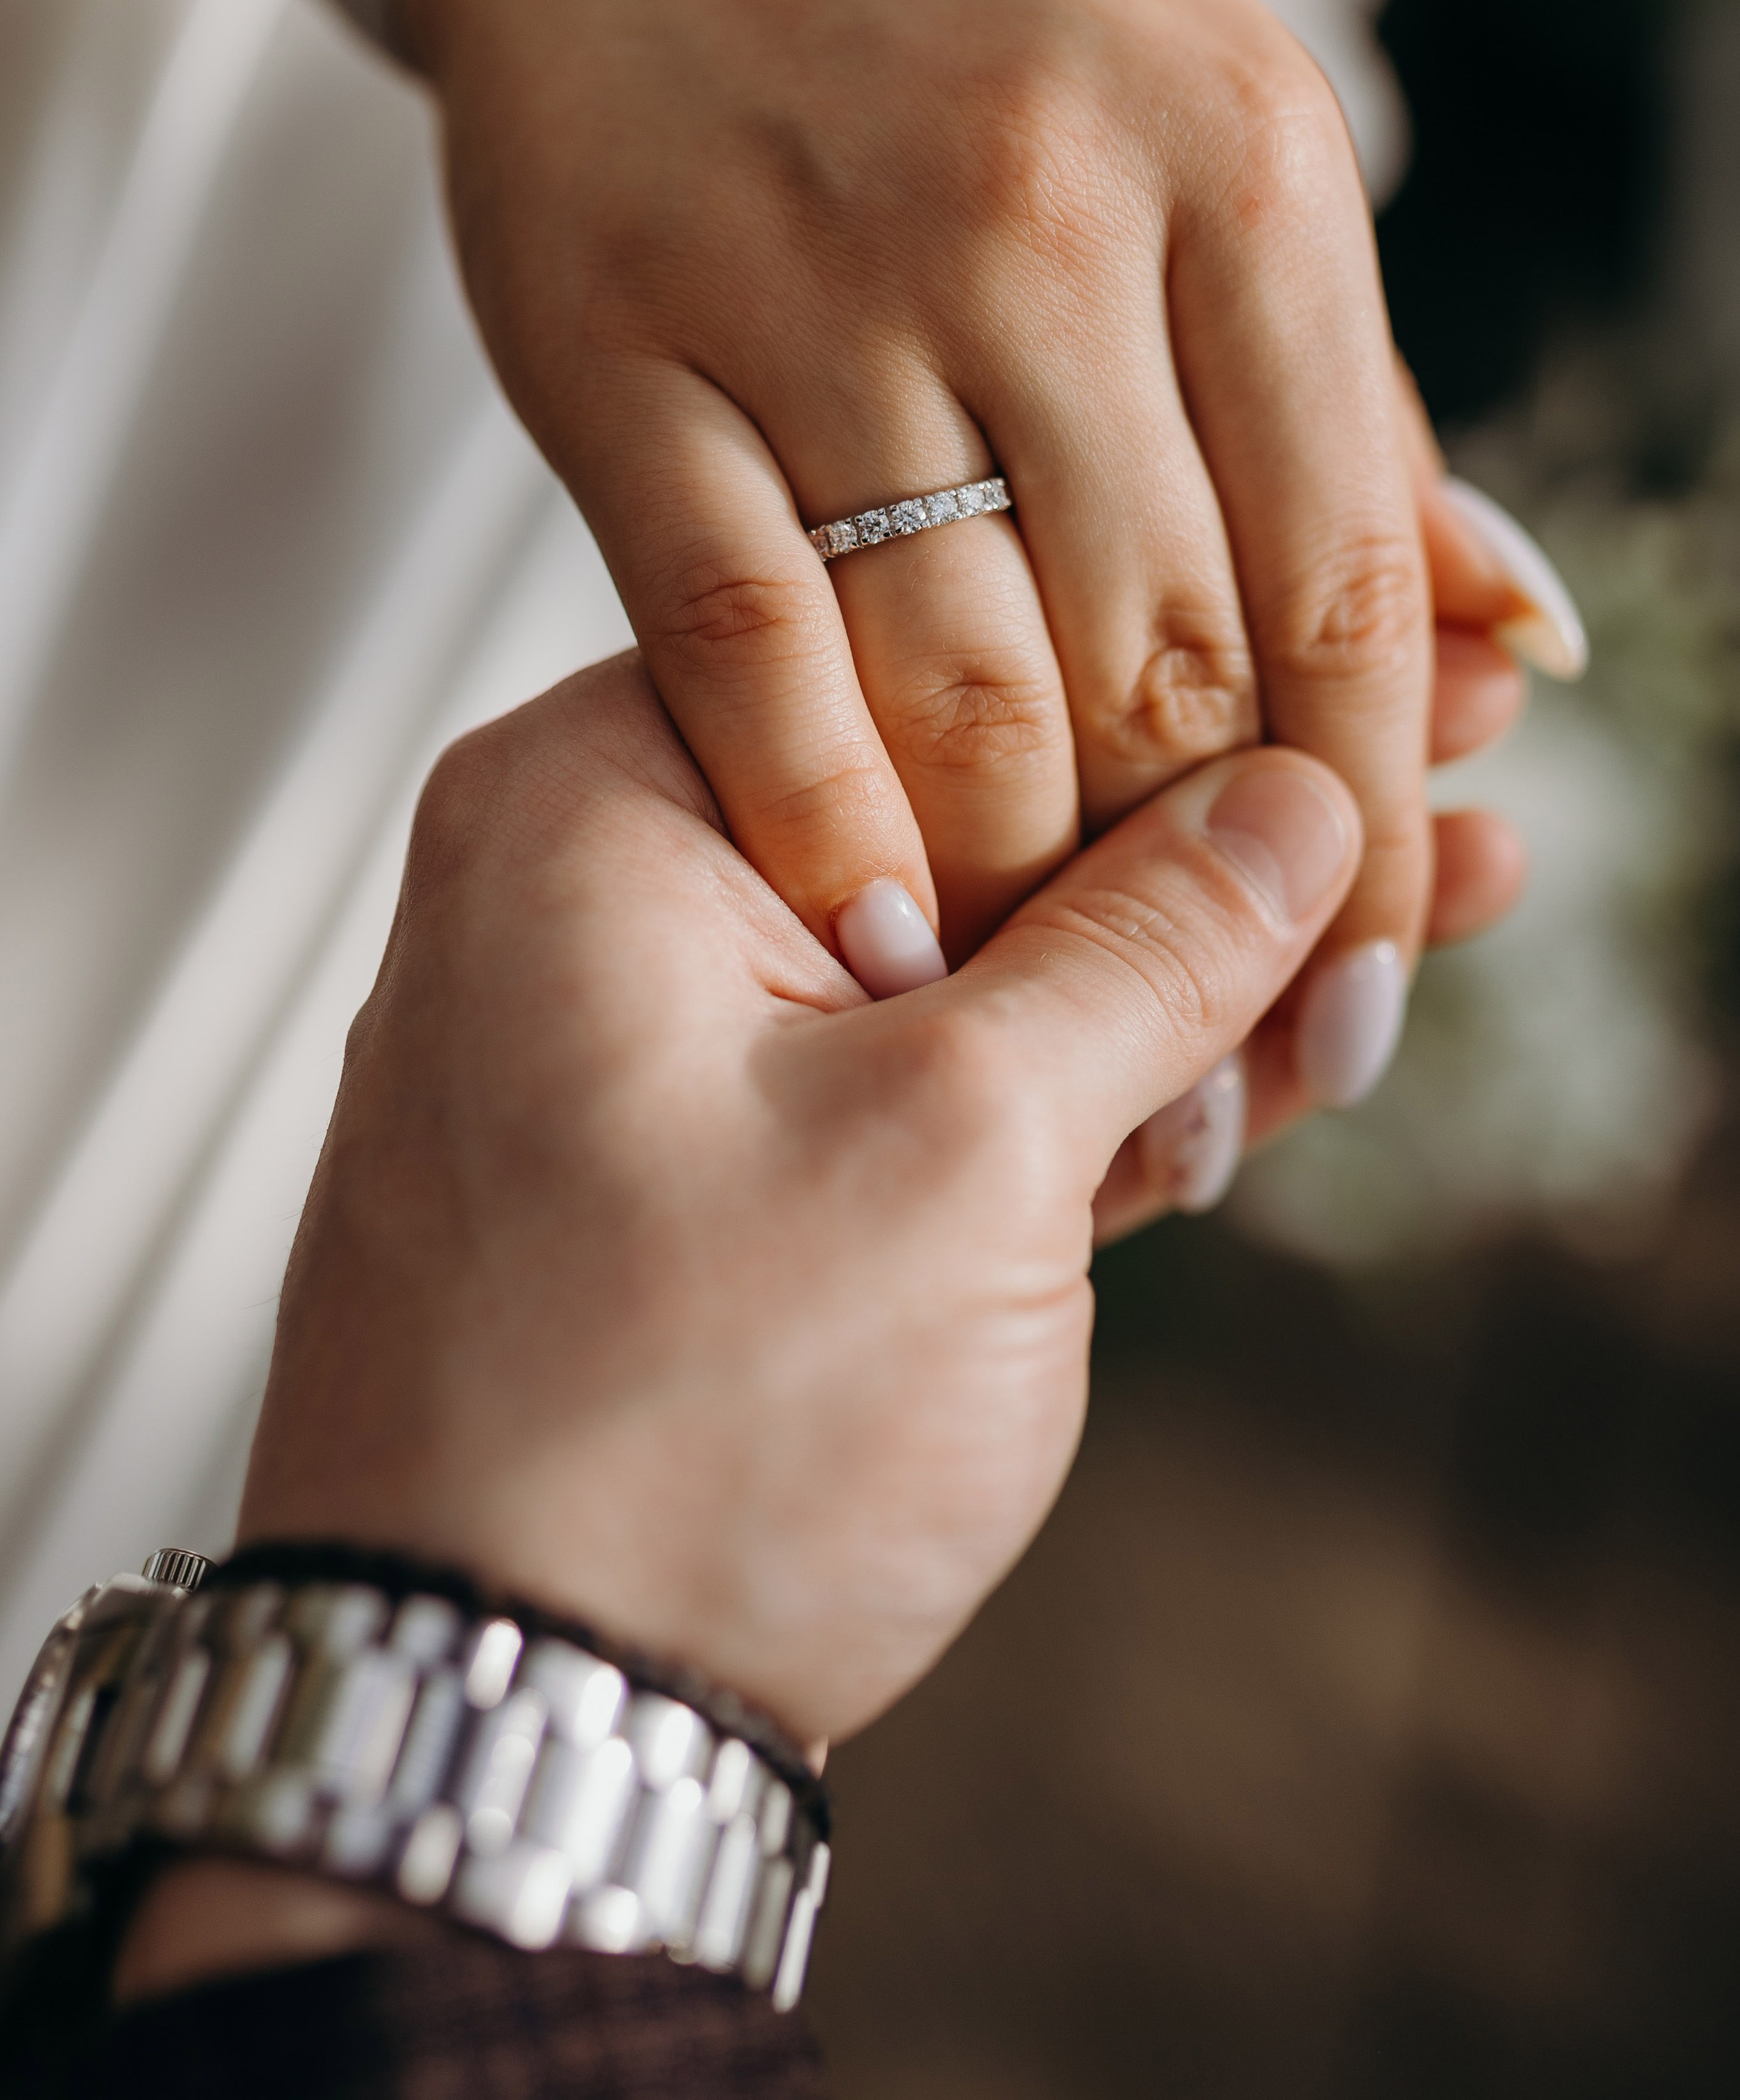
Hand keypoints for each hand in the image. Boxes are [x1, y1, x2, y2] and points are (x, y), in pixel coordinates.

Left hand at [238, 655, 1364, 1745]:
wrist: (499, 1730)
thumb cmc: (660, 1442)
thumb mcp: (959, 1154)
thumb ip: (1144, 953)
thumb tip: (1292, 809)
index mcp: (599, 803)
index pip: (928, 643)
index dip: (1175, 656)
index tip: (1360, 666)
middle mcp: (604, 893)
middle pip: (971, 799)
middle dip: (1214, 820)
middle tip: (1429, 775)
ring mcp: (661, 1045)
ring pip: (970, 954)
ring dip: (1182, 967)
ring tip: (1407, 912)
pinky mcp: (719, 1180)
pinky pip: (931, 1081)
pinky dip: (1087, 1085)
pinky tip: (1272, 1042)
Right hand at [398, 0, 1560, 1099]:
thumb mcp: (1213, 126)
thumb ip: (1352, 405)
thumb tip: (1514, 640)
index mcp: (1236, 163)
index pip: (1341, 578)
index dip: (1363, 821)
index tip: (1358, 985)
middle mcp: (1041, 223)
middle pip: (1168, 660)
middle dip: (1202, 900)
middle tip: (1211, 1056)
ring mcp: (818, 289)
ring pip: (966, 681)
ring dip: (1024, 895)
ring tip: (1045, 1017)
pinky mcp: (620, 353)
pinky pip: (741, 640)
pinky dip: (818, 816)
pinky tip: (872, 935)